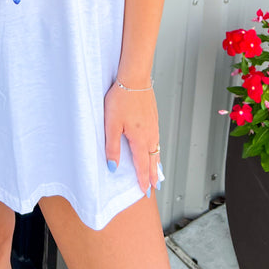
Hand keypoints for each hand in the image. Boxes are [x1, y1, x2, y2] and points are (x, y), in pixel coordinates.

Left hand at [104, 81, 161, 195]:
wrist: (134, 78)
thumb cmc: (122, 98)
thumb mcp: (111, 124)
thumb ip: (112, 147)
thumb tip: (113, 167)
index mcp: (140, 139)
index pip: (142, 165)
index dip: (143, 179)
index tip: (145, 191)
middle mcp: (150, 134)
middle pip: (153, 160)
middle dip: (153, 175)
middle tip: (154, 187)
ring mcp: (154, 125)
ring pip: (156, 149)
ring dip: (156, 163)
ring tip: (156, 172)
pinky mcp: (153, 117)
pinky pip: (157, 139)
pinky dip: (156, 149)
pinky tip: (154, 148)